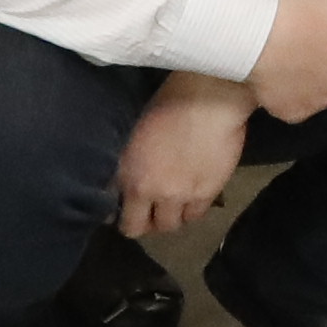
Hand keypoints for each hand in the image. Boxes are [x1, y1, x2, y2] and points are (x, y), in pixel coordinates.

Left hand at [112, 69, 251, 239]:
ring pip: (170, 225)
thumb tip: (119, 185)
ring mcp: (180, 195)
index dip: (120, 217)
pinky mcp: (206, 193)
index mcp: (128, 175)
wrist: (208, 97)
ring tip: (174, 203)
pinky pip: (195, 215)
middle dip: (143, 222)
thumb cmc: (167, 103)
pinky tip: (193, 195)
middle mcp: (150, 191)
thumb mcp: (133, 134)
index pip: (118, 215)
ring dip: (169, 217)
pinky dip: (191, 209)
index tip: (125, 211)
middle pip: (140, 228)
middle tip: (149, 212)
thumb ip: (125, 164)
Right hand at [245, 0, 326, 121]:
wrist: (260, 39)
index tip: (326, 36)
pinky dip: (290, 95)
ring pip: (322, 92)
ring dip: (312, 81)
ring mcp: (323, 102)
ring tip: (289, 63)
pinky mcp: (298, 113)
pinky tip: (277, 78)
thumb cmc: (298, 14)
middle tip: (306, 48)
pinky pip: (297, 105)